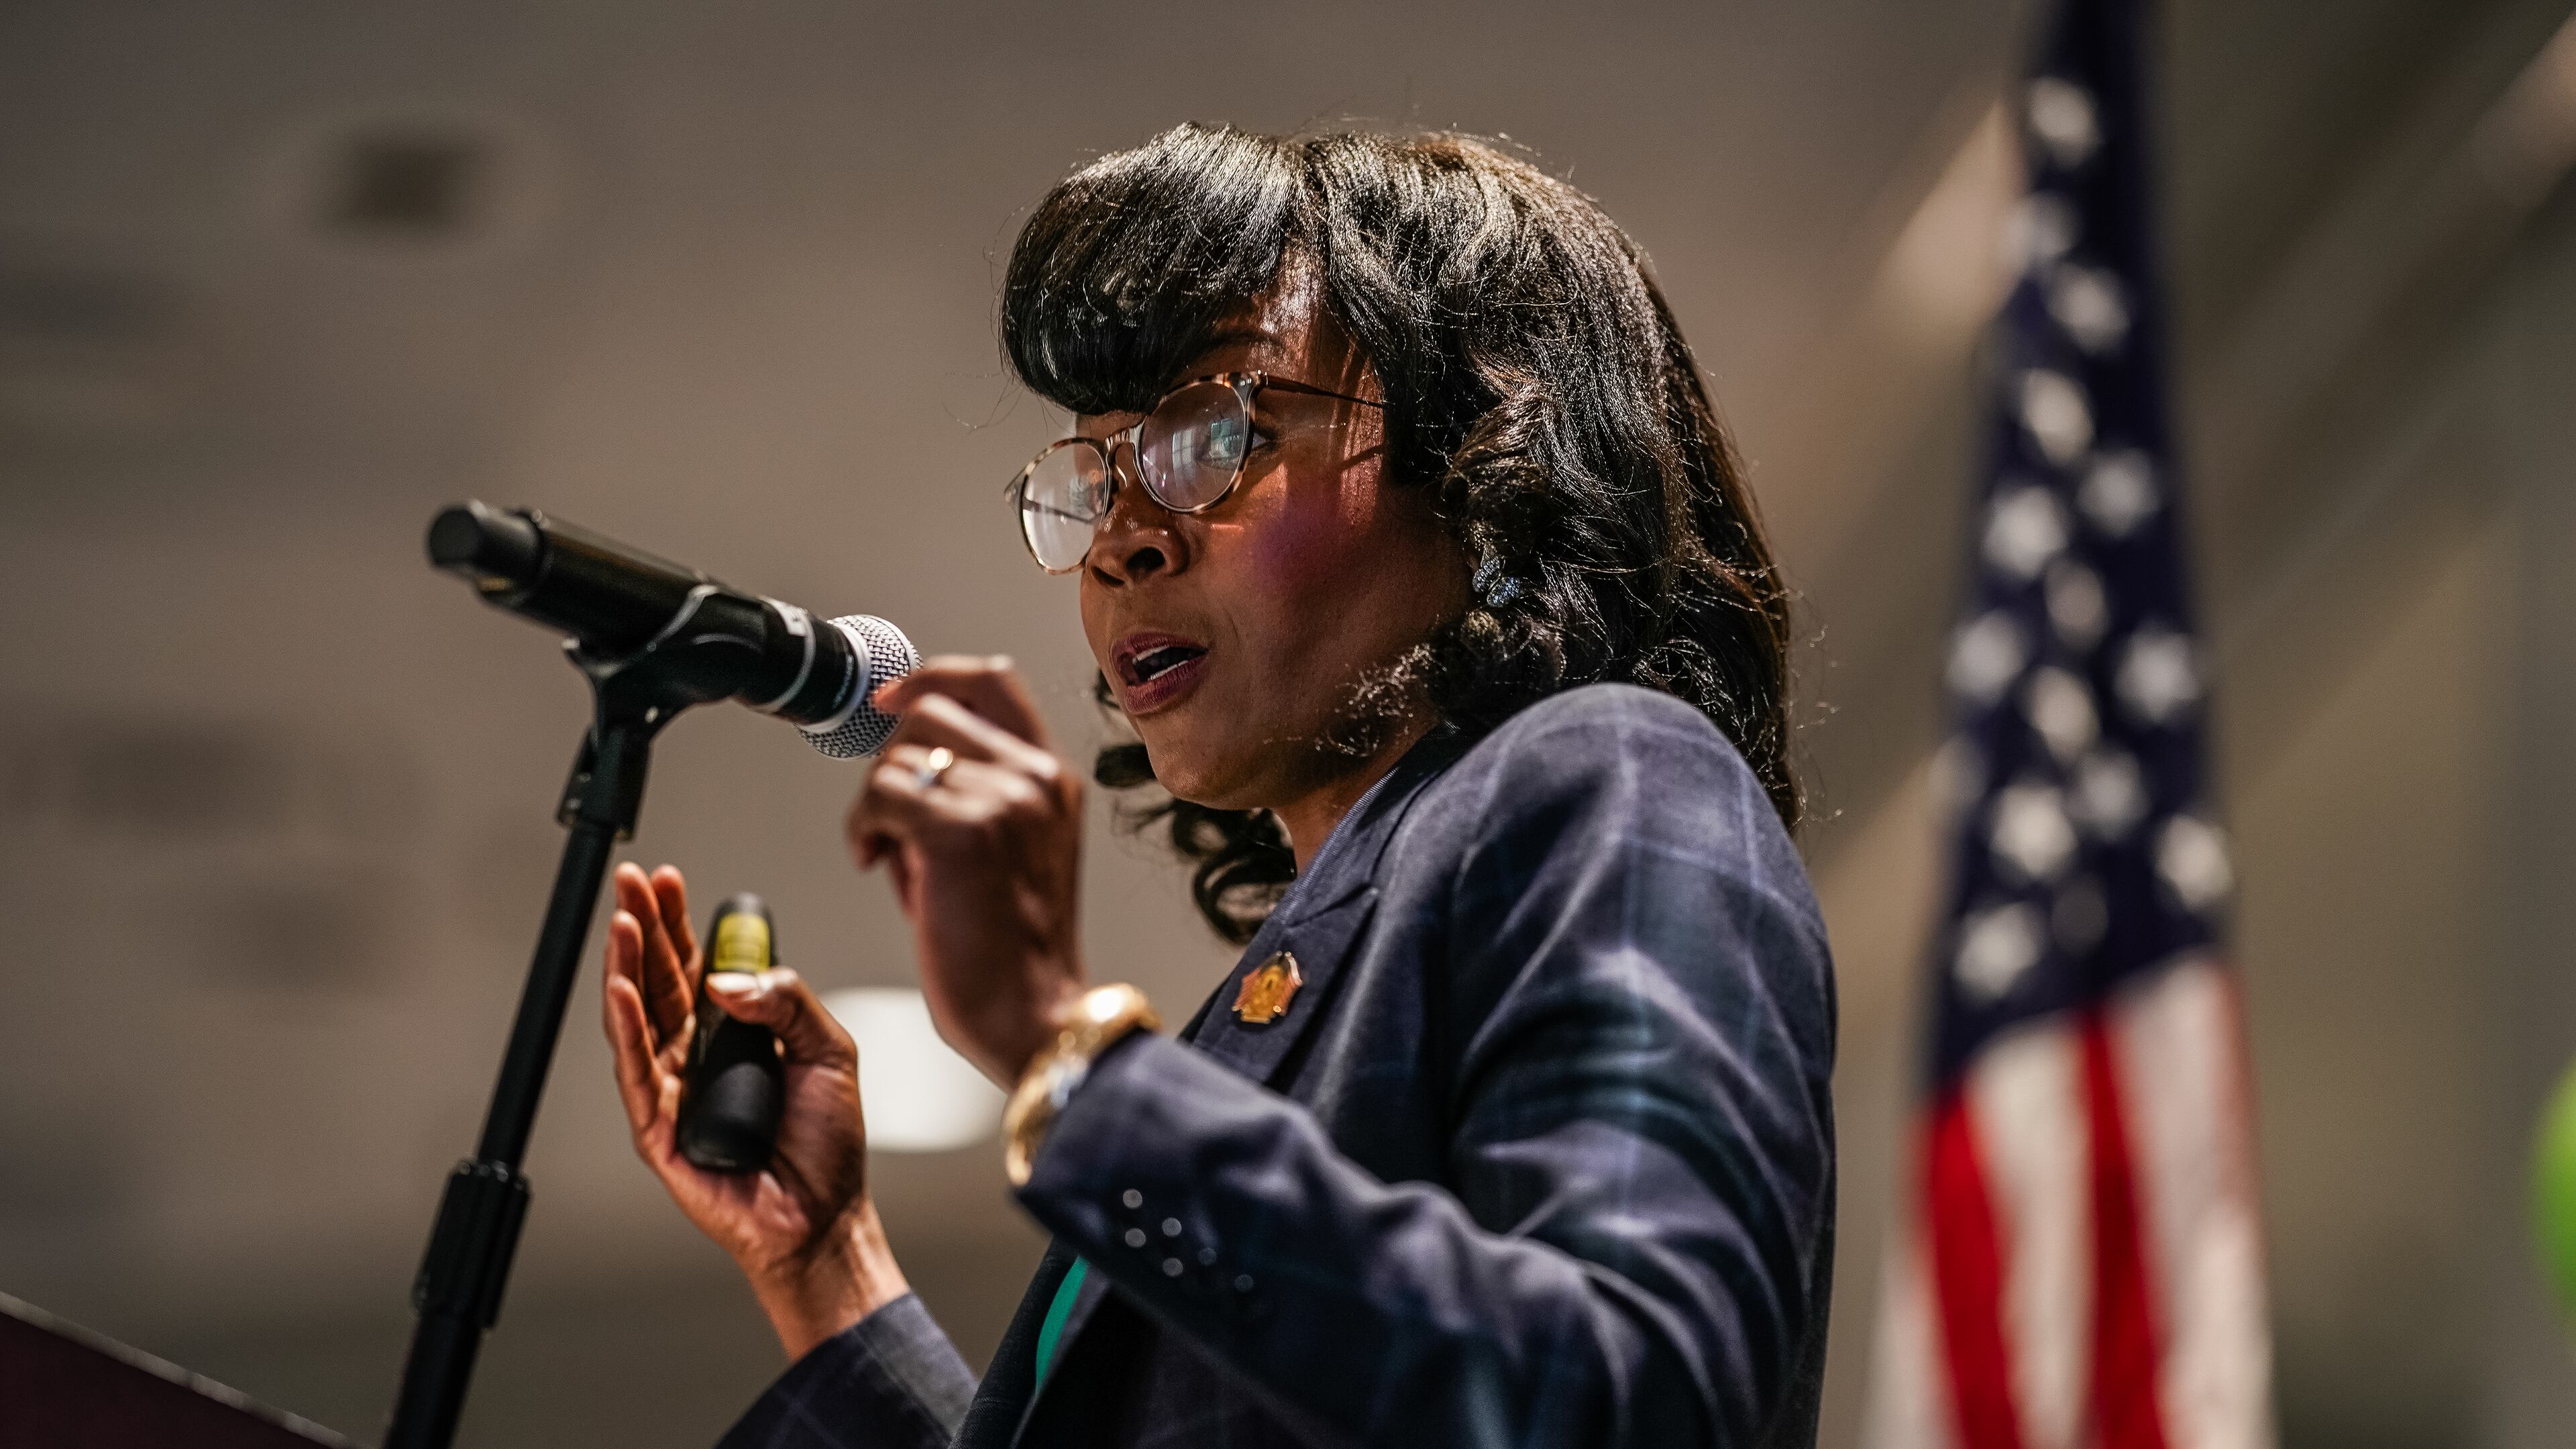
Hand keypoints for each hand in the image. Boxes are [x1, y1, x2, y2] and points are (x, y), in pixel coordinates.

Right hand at [601, 862, 906, 1357]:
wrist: (823, 1215)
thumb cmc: (826, 1142)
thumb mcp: (829, 1049)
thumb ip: (787, 1000)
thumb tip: (727, 978)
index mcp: (734, 1033)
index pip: (697, 964)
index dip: (679, 922)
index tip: (667, 879)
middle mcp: (696, 1056)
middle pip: (660, 980)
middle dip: (644, 926)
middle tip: (631, 882)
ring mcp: (673, 1091)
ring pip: (639, 1018)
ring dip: (627, 966)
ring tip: (622, 921)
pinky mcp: (660, 1129)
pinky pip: (637, 1072)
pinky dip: (626, 1029)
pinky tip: (620, 990)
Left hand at [849, 656, 1086, 1085]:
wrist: (1033, 1016)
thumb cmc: (1012, 949)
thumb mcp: (1007, 848)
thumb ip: (970, 792)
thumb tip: (903, 761)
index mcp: (1052, 777)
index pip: (992, 680)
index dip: (931, 678)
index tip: (890, 700)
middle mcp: (1034, 778)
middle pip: (931, 710)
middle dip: (890, 756)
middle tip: (887, 817)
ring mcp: (1001, 799)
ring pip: (897, 756)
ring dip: (875, 802)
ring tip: (888, 854)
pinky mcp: (960, 832)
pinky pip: (881, 795)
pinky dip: (863, 827)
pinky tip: (875, 862)